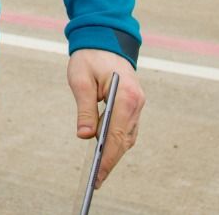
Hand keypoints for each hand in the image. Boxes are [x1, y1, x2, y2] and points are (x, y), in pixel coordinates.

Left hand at [68, 49, 143, 188]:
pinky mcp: (134, 104)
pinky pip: (127, 128)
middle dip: (112, 160)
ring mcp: (138, 103)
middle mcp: (137, 102)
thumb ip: (85, 110)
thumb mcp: (80, 81)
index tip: (97, 174)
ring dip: (116, 152)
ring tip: (99, 170)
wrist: (105, 38)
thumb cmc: (90, 57)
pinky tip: (105, 151)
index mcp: (126, 96)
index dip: (108, 157)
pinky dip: (118, 141)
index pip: (117, 135)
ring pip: (128, 136)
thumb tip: (85, 136)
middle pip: (125, 140)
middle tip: (97, 180)